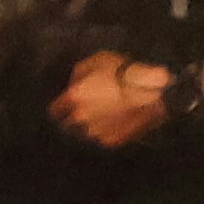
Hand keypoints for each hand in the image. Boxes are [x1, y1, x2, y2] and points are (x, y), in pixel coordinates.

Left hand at [50, 55, 175, 150]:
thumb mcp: (95, 62)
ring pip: (84, 133)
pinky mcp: (111, 141)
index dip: (58, 108)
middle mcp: (80, 118)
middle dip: (72, 119)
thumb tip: (74, 85)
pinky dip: (104, 133)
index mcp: (74, 98)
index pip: (54, 110)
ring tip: (100, 118)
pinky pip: (101, 138)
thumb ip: (78, 75)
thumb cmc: (122, 72)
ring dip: (88, 127)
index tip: (63, 106)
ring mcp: (96, 132)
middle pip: (67, 125)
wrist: (149, 92)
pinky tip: (112, 124)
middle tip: (83, 112)